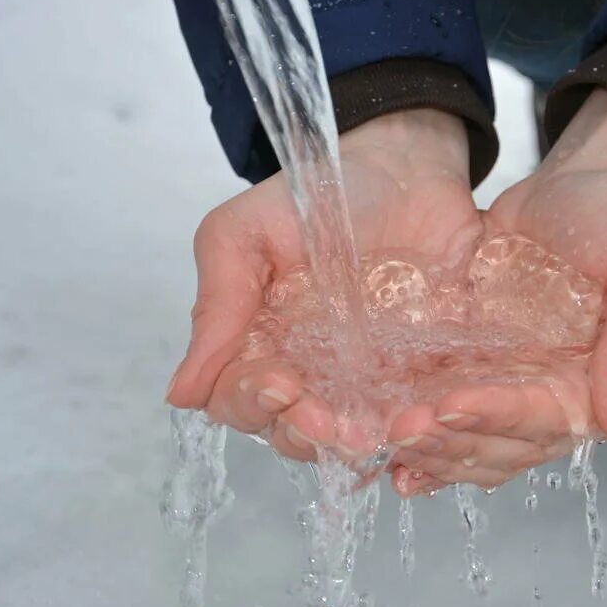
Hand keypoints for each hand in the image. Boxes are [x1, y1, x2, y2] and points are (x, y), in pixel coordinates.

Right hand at [164, 109, 481, 459]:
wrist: (406, 162)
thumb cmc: (319, 192)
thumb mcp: (246, 234)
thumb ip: (218, 305)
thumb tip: (180, 393)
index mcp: (261, 345)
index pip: (242, 400)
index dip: (254, 404)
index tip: (279, 385)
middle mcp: (313, 372)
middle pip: (296, 432)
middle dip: (307, 435)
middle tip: (329, 423)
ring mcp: (372, 377)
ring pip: (356, 437)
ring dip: (359, 444)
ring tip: (375, 435)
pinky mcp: (426, 372)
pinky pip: (420, 417)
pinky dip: (419, 430)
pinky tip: (423, 425)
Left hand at [390, 90, 606, 495]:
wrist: (576, 188)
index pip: (554, 421)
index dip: (502, 417)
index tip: (454, 404)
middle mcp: (566, 404)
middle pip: (506, 447)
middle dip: (453, 441)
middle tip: (402, 428)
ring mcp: (520, 394)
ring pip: (474, 446)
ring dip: (431, 451)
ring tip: (386, 439)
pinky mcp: (481, 376)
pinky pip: (452, 422)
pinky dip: (422, 446)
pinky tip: (385, 457)